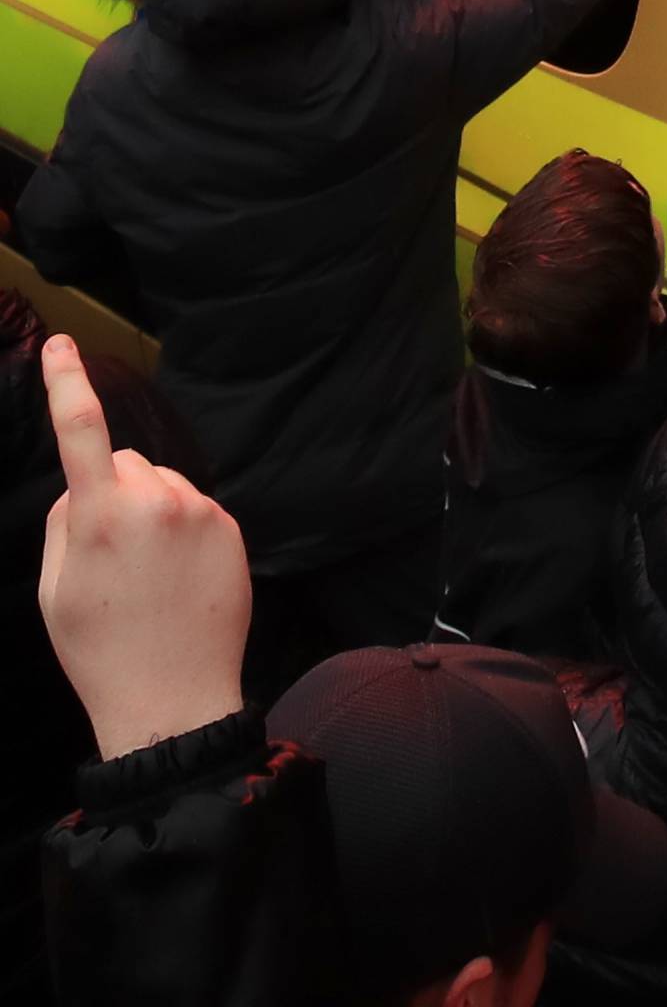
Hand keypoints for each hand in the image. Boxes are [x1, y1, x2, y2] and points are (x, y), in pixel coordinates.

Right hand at [39, 333, 250, 759]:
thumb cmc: (100, 653)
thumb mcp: (56, 592)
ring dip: (151, 511)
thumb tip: (84, 488)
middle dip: (113, 491)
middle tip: (111, 557)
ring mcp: (198, 512)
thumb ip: (65, 523)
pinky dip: (182, 531)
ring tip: (149, 578)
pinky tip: (178, 581)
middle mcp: (154, 502)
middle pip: (123, 463)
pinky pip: (194, 508)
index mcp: (100, 517)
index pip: (80, 431)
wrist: (173, 702)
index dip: (66, 382)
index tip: (60, 344)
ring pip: (161, 485)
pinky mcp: (229, 527)